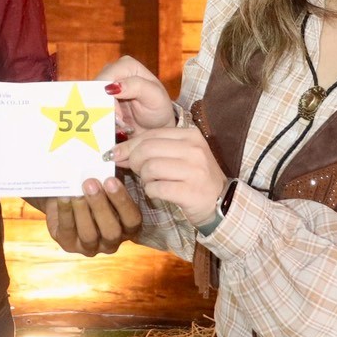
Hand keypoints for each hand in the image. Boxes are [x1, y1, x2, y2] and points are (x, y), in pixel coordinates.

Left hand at [37, 177, 142, 256]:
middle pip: (111, 231)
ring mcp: (90, 246)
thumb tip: (109, 163)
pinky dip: (65, 212)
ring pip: (89, 234)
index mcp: (127, 227)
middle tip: (91, 183)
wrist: (66, 200)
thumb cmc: (94, 190)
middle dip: (100, 206)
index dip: (123, 201)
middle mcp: (112, 242)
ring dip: (83, 211)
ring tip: (76, 191)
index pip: (132, 219)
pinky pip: (68, 230)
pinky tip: (64, 197)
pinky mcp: (68, 244)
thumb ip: (111, 179)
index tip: (111, 180)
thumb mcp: (106, 185)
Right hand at [98, 55, 176, 134]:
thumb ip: (136, 86)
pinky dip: (102, 119)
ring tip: (120, 124)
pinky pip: (92, 108)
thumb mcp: (154, 96)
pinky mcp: (100, 99)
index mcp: (126, 65)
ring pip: (91, 100)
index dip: (107, 98)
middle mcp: (113, 71)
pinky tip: (115, 124)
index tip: (118, 116)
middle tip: (119, 122)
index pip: (106, 78)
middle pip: (95, 89)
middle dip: (104, 108)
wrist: (155, 125)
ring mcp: (105, 85)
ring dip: (103, 115)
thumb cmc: (158, 108)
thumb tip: (112, 86)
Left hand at [110, 127, 224, 226]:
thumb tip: (118, 151)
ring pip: (150, 168)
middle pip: (147, 149)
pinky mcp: (190, 192)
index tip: (115, 154)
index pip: (151, 134)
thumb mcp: (180, 155)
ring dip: (144, 178)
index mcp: (191, 135)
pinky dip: (151, 191)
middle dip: (134, 161)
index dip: (129, 144)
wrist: (220, 202)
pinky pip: (156, 188)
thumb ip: (153, 149)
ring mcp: (194, 171)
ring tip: (151, 182)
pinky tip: (157, 192)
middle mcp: (194, 150)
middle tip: (136, 171)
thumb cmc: (194, 176)